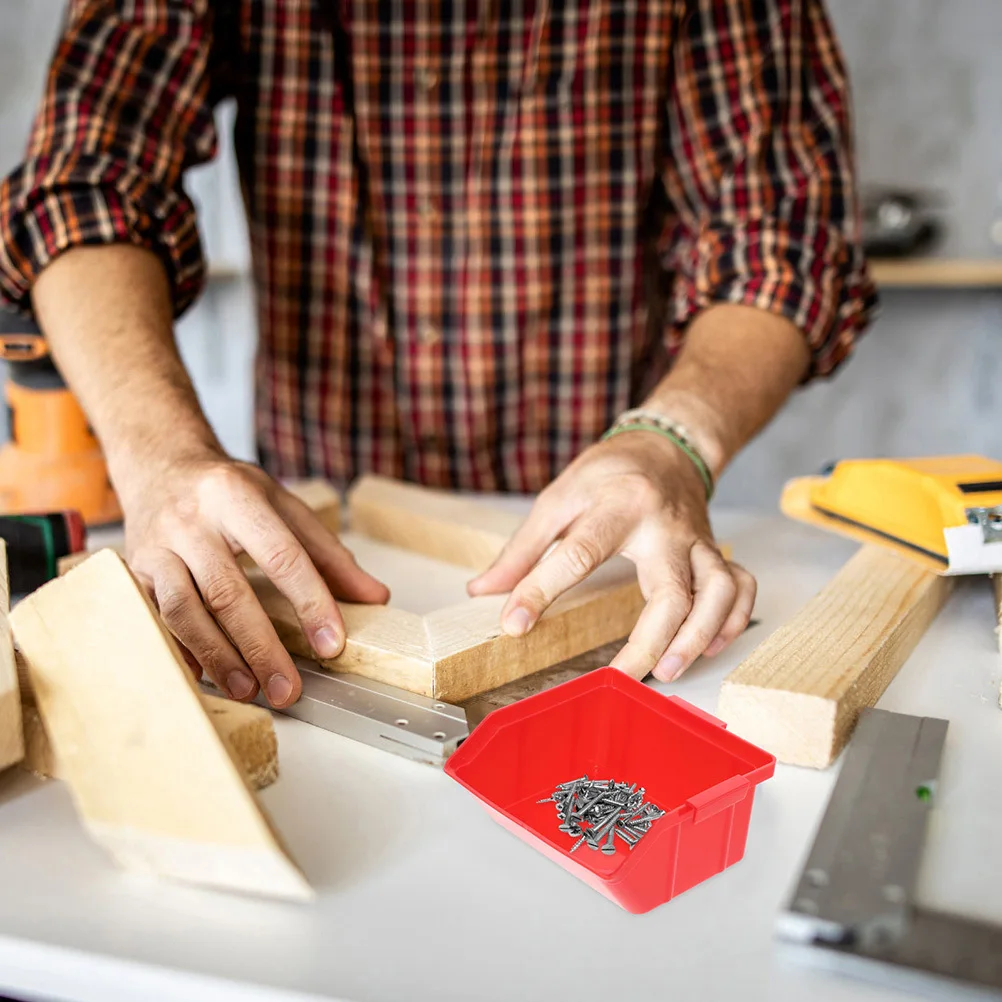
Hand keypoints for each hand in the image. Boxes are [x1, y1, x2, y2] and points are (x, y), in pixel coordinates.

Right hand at [120, 451, 388, 706]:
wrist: (158, 465)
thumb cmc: (228, 491)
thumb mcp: (283, 506)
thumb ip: (329, 553)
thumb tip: (374, 596)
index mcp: (238, 497)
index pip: (282, 555)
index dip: (310, 602)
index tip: (332, 644)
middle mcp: (192, 521)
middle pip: (228, 592)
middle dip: (261, 647)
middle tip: (288, 688)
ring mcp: (156, 547)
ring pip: (184, 611)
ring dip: (218, 657)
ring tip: (249, 690)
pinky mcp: (132, 572)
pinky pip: (153, 619)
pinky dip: (180, 652)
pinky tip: (205, 677)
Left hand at [468, 432, 754, 681]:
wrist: (666, 446)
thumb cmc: (610, 472)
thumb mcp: (558, 498)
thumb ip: (522, 549)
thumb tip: (483, 590)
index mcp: (617, 505)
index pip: (578, 553)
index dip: (541, 590)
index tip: (514, 625)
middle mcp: (664, 526)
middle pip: (671, 588)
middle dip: (650, 640)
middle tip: (622, 678)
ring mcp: (697, 541)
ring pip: (718, 592)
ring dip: (698, 636)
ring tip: (668, 670)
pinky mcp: (716, 552)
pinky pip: (741, 588)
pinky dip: (733, 621)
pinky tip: (707, 646)